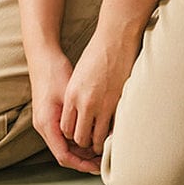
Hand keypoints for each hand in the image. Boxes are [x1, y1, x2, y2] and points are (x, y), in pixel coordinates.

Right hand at [28, 49, 102, 173]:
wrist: (42, 56)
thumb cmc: (55, 72)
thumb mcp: (70, 95)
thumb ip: (79, 116)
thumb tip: (98, 133)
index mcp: (47, 124)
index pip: (63, 156)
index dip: (82, 164)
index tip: (97, 166)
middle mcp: (43, 126)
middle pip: (64, 154)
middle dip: (84, 160)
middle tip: (103, 159)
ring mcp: (45, 121)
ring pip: (64, 145)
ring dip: (81, 150)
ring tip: (100, 149)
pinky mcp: (49, 116)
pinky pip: (63, 135)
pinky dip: (77, 138)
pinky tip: (91, 134)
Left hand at [60, 31, 141, 156]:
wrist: (114, 40)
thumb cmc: (96, 54)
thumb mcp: (78, 76)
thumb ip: (76, 96)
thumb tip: (79, 113)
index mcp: (71, 95)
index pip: (65, 129)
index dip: (71, 136)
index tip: (78, 135)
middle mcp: (84, 103)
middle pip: (79, 137)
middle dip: (84, 143)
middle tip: (90, 144)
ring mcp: (101, 105)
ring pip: (96, 138)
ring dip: (99, 144)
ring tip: (102, 145)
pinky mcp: (117, 103)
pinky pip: (112, 129)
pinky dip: (112, 134)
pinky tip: (114, 133)